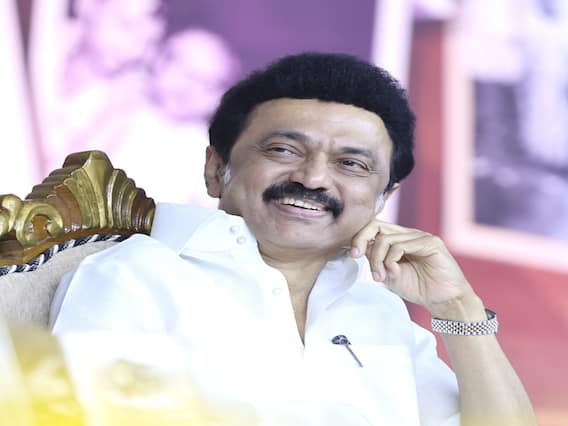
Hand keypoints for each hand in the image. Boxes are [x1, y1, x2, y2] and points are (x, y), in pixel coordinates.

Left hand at [350, 219, 482, 317]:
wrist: (443, 301)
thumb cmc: (418, 288)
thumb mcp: (389, 273)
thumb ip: (376, 259)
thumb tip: (358, 247)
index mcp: (398, 239)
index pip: (374, 227)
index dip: (359, 237)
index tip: (351, 253)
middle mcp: (408, 234)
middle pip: (377, 226)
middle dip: (361, 240)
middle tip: (355, 256)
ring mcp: (420, 237)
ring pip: (386, 239)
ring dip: (377, 260)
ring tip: (381, 277)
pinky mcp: (430, 243)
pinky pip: (401, 246)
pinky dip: (391, 260)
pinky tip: (395, 273)